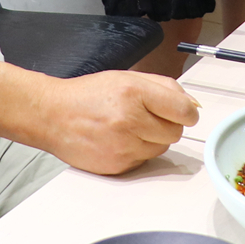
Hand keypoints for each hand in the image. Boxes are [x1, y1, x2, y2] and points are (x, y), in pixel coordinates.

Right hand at [38, 71, 198, 173]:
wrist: (53, 116)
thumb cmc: (88, 95)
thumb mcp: (127, 77)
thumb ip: (164, 87)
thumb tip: (192, 104)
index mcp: (134, 93)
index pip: (182, 110)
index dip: (188, 112)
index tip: (185, 112)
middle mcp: (129, 120)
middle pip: (175, 132)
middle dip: (169, 124)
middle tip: (150, 117)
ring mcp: (122, 146)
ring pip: (161, 149)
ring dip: (154, 139)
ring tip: (131, 127)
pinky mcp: (117, 166)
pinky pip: (144, 161)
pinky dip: (138, 151)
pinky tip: (120, 139)